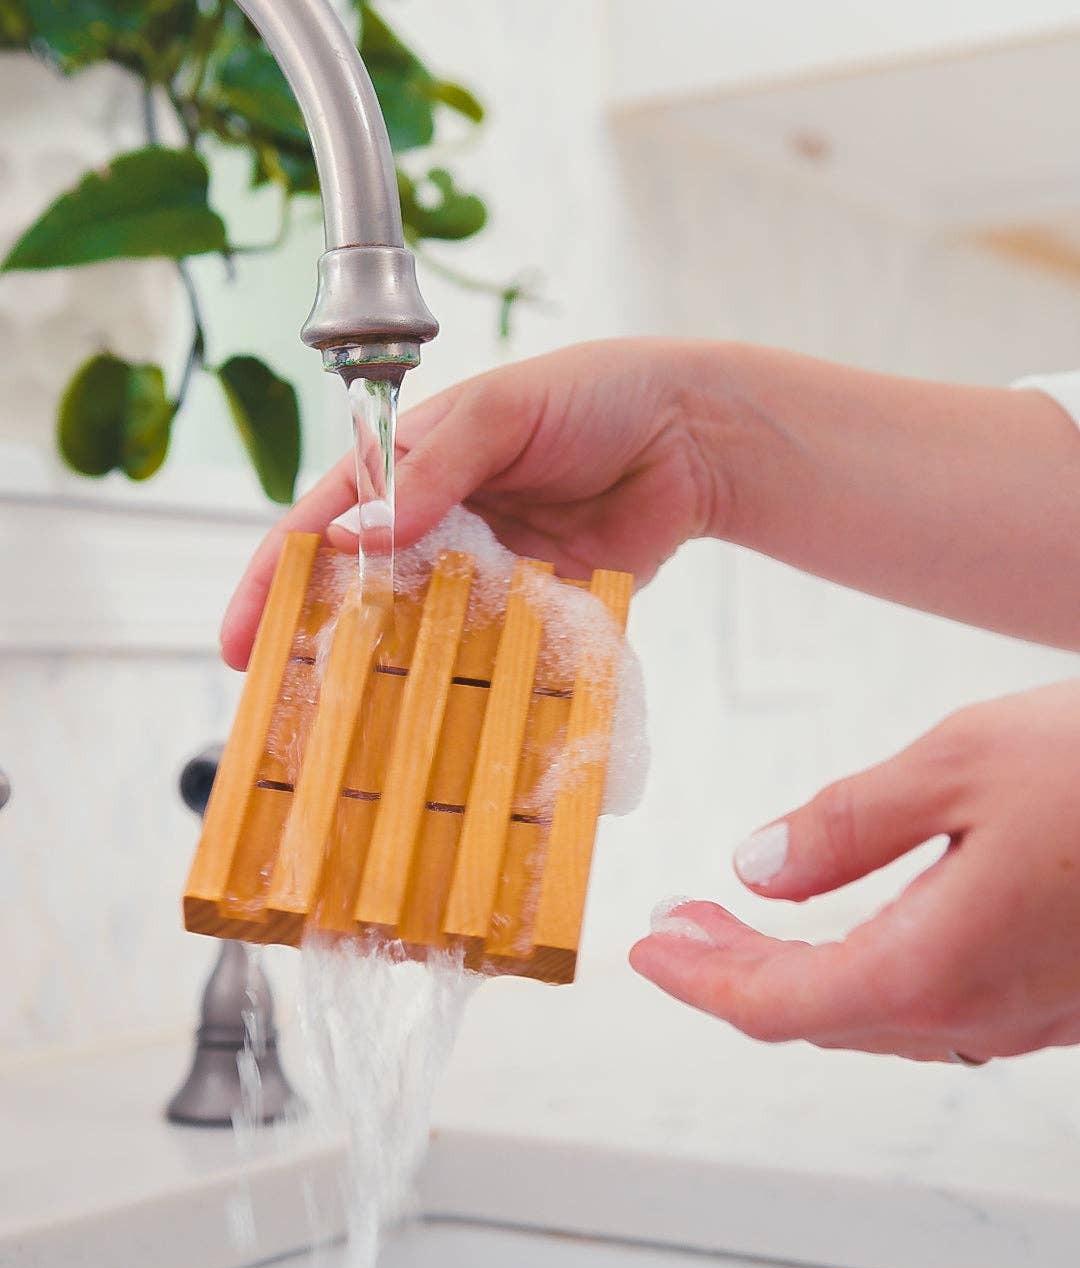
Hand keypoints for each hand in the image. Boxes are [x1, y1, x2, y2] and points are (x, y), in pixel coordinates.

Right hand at [220, 338, 722, 669]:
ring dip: (389, 669)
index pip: (324, 521)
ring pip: (420, 629)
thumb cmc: (589, 397)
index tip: (239, 635)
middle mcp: (437, 524)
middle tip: (280, 697)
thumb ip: (432, 473)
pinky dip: (465, 678)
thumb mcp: (498, 414)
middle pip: (362, 589)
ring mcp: (484, 572)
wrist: (690, 437)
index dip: (276, 577)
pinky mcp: (534, 607)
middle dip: (319, 637)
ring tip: (347, 722)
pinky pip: (490, 649)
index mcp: (409, 465)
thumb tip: (357, 537)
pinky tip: (439, 715)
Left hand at [630, 681, 1079, 1061]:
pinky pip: (939, 1001)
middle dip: (734, 970)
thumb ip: (846, 826)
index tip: (646, 950)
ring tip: (739, 917)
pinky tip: (852, 924)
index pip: (775, 1001)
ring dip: (796, 970)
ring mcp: (1031, 1013)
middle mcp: (981, 1011)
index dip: (699, 978)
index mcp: (936, 965)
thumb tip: (759, 867)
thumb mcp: (959, 763)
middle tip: (679, 925)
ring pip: (878, 1013)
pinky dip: (866, 968)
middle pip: (818, 1015)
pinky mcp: (1064, 993)